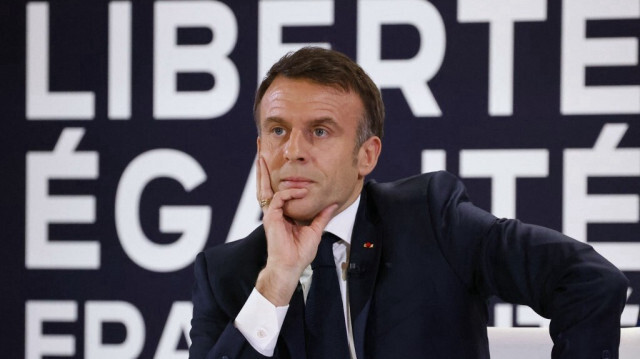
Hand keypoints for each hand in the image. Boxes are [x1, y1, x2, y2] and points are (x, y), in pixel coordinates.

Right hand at [255, 156, 337, 305]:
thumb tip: (333, 204)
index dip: (275, 175)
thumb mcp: (315, 230)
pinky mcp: (271, 218)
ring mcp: (271, 213)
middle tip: (260, 148)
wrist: (291, 266)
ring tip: (264, 156)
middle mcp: (273, 210)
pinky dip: (290, 193)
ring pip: (265, 187)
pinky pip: (279, 198)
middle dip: (262, 166)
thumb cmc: (300, 253)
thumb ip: (321, 216)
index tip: (276, 160)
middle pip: (265, 183)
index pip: (277, 188)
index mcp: (281, 212)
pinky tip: (301, 191)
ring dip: (265, 171)